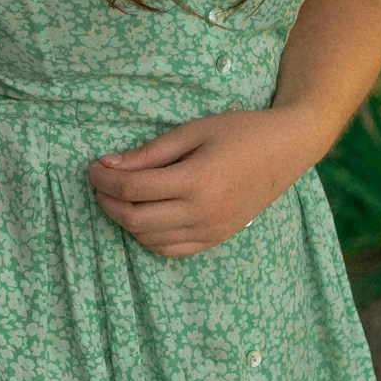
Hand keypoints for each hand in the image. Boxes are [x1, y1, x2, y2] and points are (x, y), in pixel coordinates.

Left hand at [87, 107, 322, 258]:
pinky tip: (144, 216)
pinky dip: (148, 237)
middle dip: (108, 202)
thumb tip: (109, 165)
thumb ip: (150, 152)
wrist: (288, 149)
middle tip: (100, 183)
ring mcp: (211, 230)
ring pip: (149, 239)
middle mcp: (203, 212)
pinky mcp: (216, 238)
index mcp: (198, 180)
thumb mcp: (193, 130)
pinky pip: (170, 250)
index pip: (133, 189)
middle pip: (135, 219)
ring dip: (125, 220)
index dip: (104, 180)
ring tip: (120, 197)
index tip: (93, 168)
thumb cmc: (241, 131)